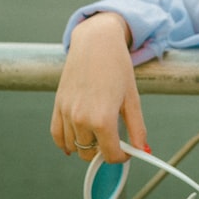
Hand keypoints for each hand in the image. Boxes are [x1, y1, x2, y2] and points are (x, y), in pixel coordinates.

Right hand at [50, 13, 147, 162]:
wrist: (96, 42)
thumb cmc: (117, 67)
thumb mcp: (132, 98)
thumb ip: (137, 127)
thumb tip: (142, 150)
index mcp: (102, 119)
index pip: (111, 155)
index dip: (123, 156)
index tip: (128, 151)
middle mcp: (81, 119)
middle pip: (91, 154)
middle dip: (104, 151)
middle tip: (115, 139)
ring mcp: (66, 113)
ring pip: (74, 147)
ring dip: (87, 146)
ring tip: (100, 132)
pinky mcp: (57, 105)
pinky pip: (57, 135)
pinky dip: (65, 142)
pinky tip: (75, 143)